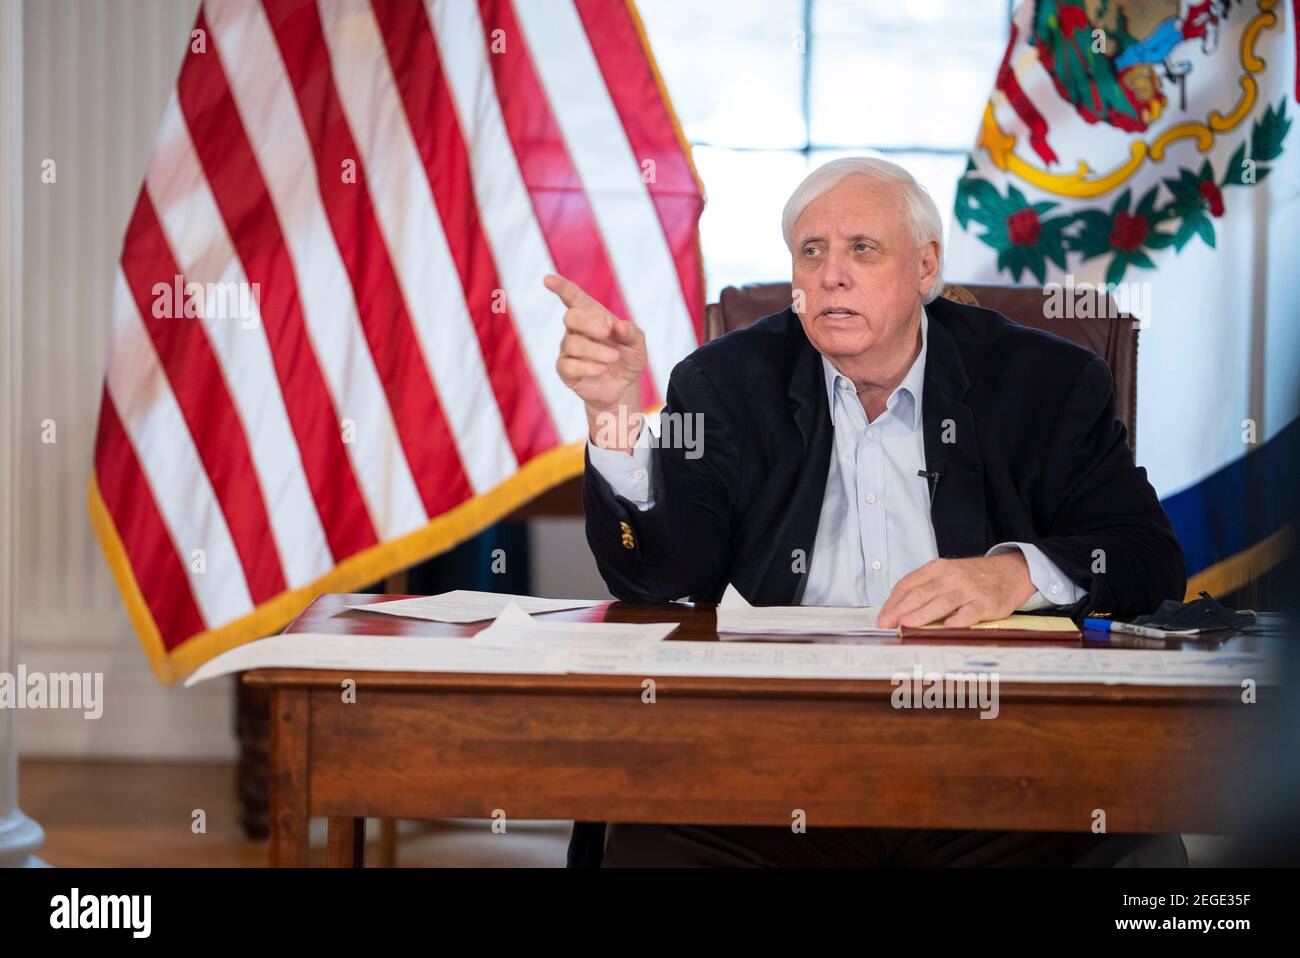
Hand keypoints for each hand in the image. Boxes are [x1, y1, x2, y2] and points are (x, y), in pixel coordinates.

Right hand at [544, 273, 647, 449]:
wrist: (623, 387)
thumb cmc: (627, 358)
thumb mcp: (637, 344)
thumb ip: (631, 332)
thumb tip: (619, 325)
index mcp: (592, 315)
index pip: (573, 297)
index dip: (561, 287)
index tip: (548, 279)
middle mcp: (576, 329)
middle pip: (571, 317)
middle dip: (588, 322)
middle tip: (606, 331)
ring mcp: (568, 349)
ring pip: (573, 344)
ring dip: (596, 350)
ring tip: (613, 357)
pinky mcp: (565, 369)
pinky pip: (569, 365)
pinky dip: (587, 366)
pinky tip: (601, 369)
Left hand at [877, 554, 1036, 628]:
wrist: (1010, 572)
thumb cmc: (972, 577)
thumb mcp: (946, 574)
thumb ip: (925, 587)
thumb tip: (898, 610)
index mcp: (936, 569)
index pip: (907, 584)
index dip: (892, 602)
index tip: (882, 617)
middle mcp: (950, 577)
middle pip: (920, 593)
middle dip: (900, 610)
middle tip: (886, 623)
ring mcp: (968, 590)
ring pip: (941, 602)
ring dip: (922, 614)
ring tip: (906, 624)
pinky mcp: (985, 603)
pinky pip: (969, 612)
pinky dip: (957, 620)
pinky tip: (946, 627)